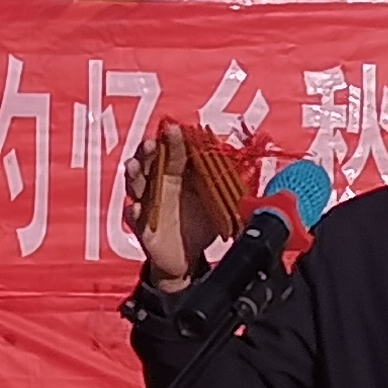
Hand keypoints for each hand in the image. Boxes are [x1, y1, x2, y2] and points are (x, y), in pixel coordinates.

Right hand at [126, 124, 230, 290]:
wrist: (188, 259)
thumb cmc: (202, 225)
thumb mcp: (221, 203)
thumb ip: (233, 186)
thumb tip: (253, 169)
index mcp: (179, 173)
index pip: (174, 151)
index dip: (174, 139)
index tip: (175, 128)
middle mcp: (160, 184)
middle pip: (149, 161)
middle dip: (148, 150)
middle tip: (152, 144)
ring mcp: (148, 203)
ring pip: (136, 183)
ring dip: (135, 173)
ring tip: (135, 166)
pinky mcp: (142, 226)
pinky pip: (134, 216)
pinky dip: (134, 211)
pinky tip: (137, 207)